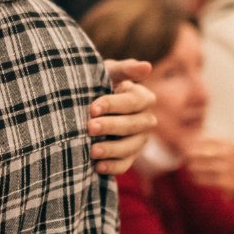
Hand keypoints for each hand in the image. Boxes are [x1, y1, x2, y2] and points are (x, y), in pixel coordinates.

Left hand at [89, 60, 156, 176]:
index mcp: (143, 98)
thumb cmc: (99, 83)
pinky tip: (97, 166)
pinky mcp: (129, 156)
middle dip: (111, 127)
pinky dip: (112, 167)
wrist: (86, 104)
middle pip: (133, 126)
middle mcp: (146, 120)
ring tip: (92, 150)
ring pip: (131, 147)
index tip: (93, 108)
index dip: (113, 105)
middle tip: (90, 127)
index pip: (133, 102)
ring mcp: (139, 140)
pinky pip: (125, 165)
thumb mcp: (109, 72)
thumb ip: (125, 69)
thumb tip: (147, 66)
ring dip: (112, 150)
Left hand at [183, 135, 233, 198]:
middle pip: (194, 152)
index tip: (187, 149)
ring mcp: (226, 168)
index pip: (198, 139)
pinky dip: (196, 178)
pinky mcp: (224, 182)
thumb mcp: (227, 147)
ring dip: (191, 168)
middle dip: (187, 156)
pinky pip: (201, 179)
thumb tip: (186, 139)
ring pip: (195, 167)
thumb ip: (210, 142)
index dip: (190, 144)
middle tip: (186, 159)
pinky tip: (195, 177)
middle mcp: (226, 153)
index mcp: (226, 142)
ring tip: (191, 168)